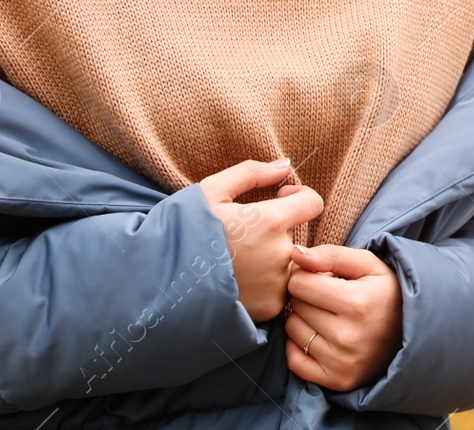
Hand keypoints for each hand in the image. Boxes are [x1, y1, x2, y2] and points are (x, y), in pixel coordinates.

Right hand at [197, 158, 323, 322]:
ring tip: (239, 260)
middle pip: (298, 233)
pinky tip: (239, 280)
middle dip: (279, 230)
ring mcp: (278, 284)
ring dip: (273, 257)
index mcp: (270, 222)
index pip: (313, 203)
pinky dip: (266, 282)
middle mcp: (281, 255)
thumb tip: (285, 165)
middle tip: (245, 235)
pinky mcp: (271, 307)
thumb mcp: (210, 192)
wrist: (160, 286)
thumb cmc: (184, 233)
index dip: (298, 198)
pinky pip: (280, 286)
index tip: (279, 200)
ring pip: (290, 260)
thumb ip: (252, 173)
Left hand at [284, 243, 403, 391]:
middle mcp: (348, 337)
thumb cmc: (386, 293)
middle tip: (328, 297)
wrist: (413, 332)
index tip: (321, 276)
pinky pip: (294, 360)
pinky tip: (321, 337)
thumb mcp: (368, 265)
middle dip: (306, 296)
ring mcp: (342, 363)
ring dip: (303, 319)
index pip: (300, 283)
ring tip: (328, 316)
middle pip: (296, 306)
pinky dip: (300, 346)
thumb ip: (331, 255)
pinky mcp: (337, 381)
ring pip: (292, 331)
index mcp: (357, 303)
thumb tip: (295, 254)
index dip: (306, 275)